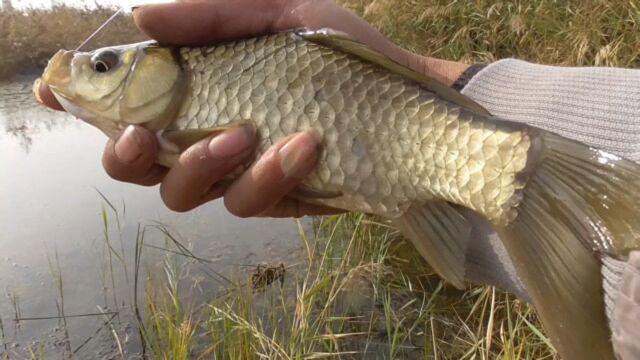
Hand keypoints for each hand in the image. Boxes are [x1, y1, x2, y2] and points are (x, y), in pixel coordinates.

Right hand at [37, 0, 467, 216]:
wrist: (409, 98)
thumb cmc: (343, 52)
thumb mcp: (282, 13)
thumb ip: (216, 16)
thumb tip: (143, 16)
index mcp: (201, 88)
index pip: (127, 101)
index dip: (83, 102)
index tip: (55, 91)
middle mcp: (209, 133)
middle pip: (137, 164)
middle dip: (127, 153)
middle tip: (147, 133)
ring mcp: (242, 171)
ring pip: (186, 193)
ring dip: (202, 167)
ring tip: (246, 133)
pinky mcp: (280, 197)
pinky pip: (252, 202)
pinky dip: (269, 175)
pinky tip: (304, 144)